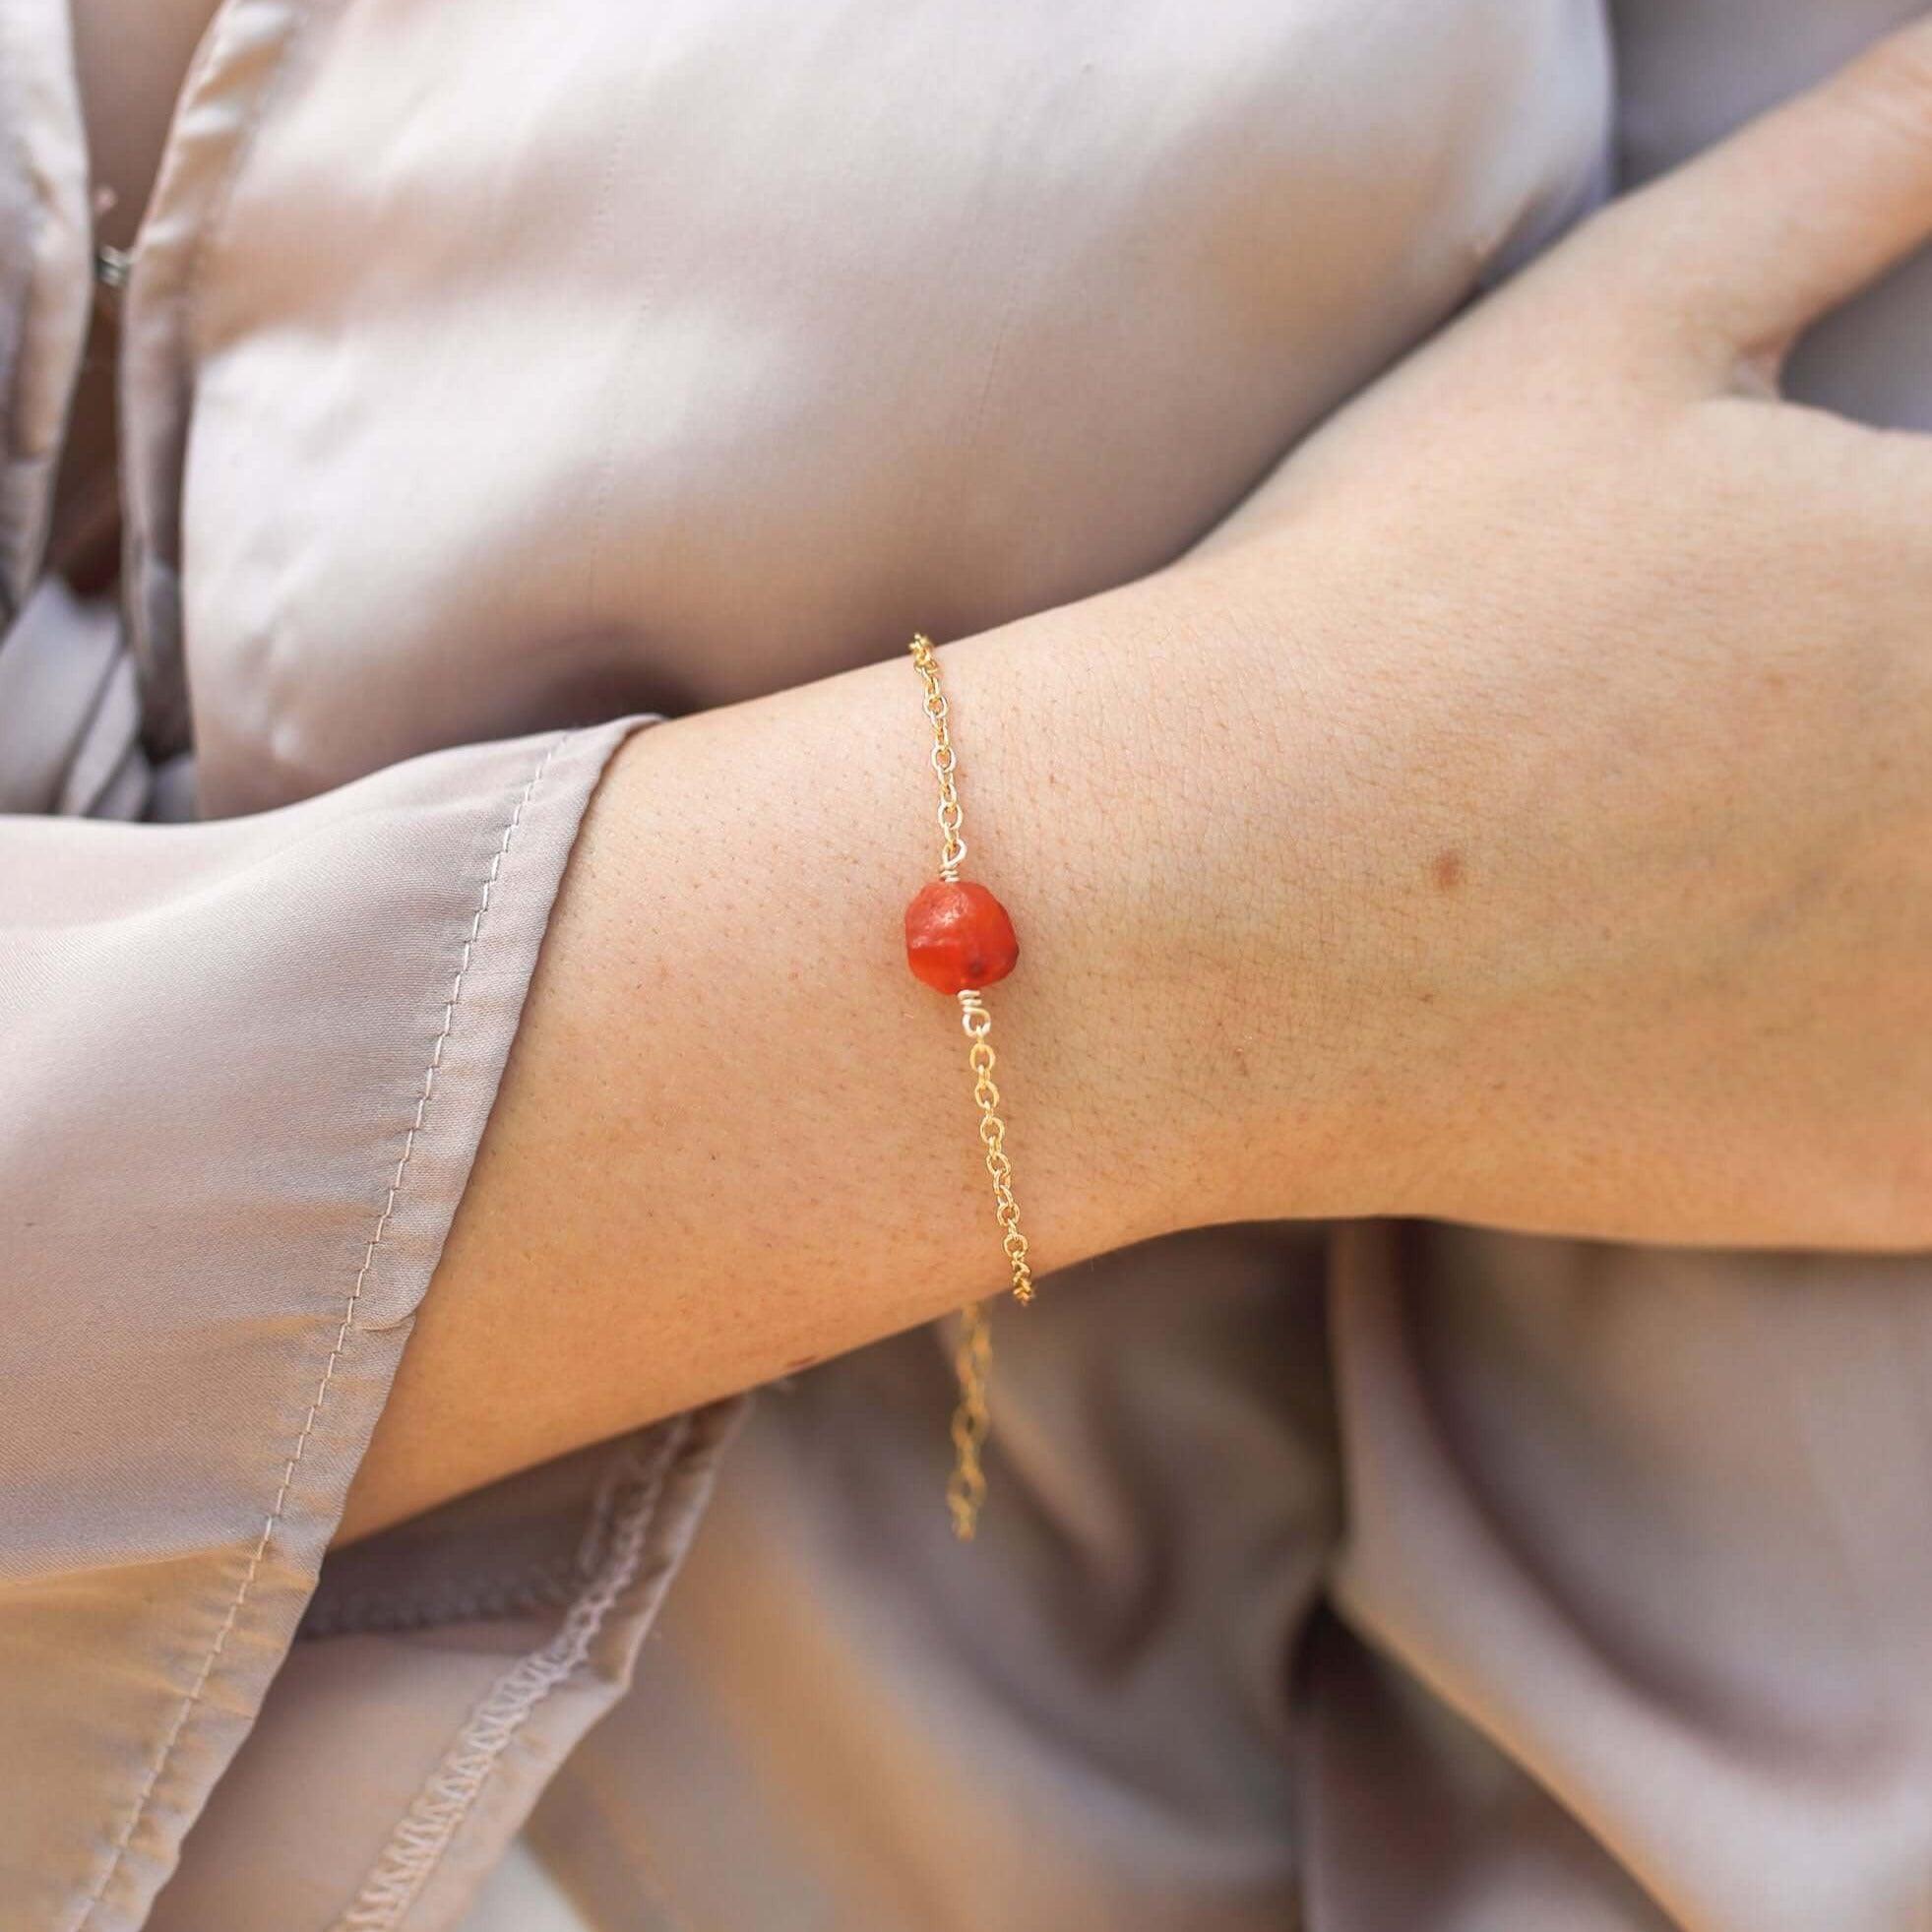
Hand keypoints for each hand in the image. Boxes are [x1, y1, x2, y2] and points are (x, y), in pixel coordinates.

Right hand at [1175, 20, 1931, 1248]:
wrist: (1185, 922)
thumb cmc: (1375, 605)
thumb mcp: (1611, 325)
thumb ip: (1859, 159)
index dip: (1904, 596)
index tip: (1826, 626)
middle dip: (1901, 722)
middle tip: (1735, 739)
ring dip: (1905, 893)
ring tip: (1721, 848)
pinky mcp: (1904, 1180)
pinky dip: (1902, 1064)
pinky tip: (1759, 997)